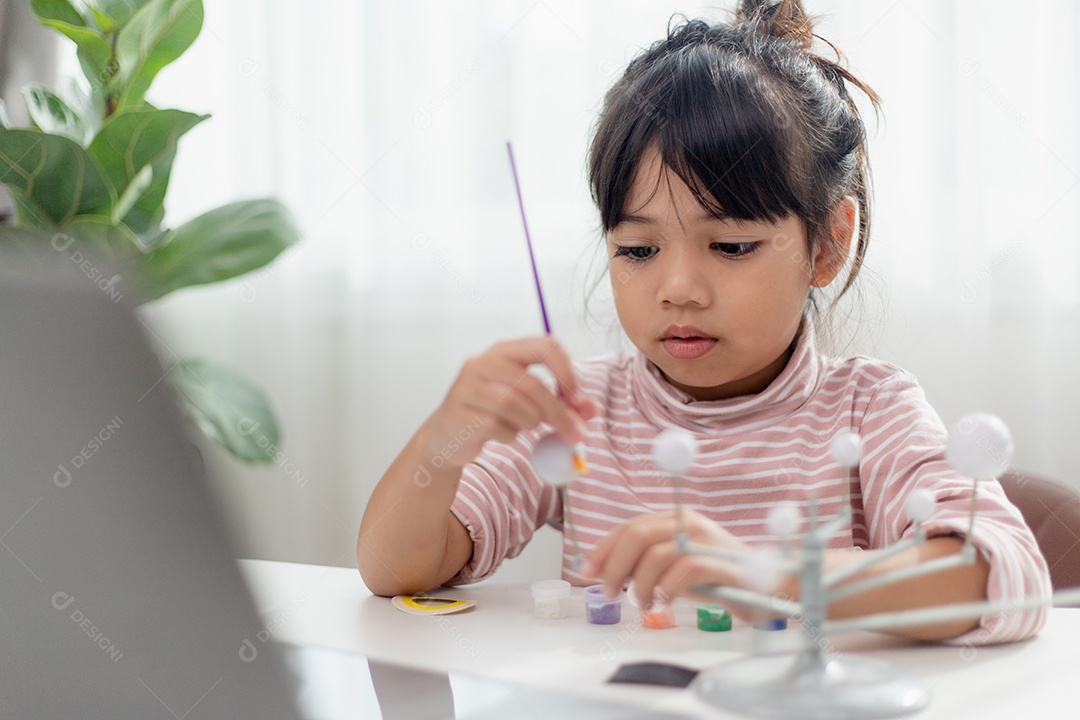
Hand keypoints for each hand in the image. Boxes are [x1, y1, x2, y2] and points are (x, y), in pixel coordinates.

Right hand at [420, 336, 598, 471]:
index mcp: (504, 351)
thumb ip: (563, 405)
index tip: (578, 398)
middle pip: (532, 383)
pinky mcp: (458, 413)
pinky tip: (502, 435)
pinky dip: (509, 436)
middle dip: (558, 412)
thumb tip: (592, 408)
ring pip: (515, 405)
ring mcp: (467, 387)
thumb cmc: (492, 415)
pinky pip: (497, 427)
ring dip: (530, 423)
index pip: (544, 346)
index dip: (567, 371)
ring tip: (524, 427)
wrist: (447, 437)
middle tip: (575, 433)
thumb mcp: (531, 405)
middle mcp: (483, 362)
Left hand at [584, 509, 764, 618]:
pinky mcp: (724, 564)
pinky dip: (667, 589)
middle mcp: (690, 524)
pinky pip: (686, 571)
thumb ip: (645, 562)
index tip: (586, 571)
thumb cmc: (718, 578)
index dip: (603, 549)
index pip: (629, 526)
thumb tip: (604, 571)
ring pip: (657, 554)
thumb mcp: (675, 566)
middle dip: (614, 565)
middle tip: (608, 591)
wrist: (769, 586)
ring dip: (640, 583)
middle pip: (638, 535)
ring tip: (641, 602)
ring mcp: (708, 542)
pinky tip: (664, 602)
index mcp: (676, 519)